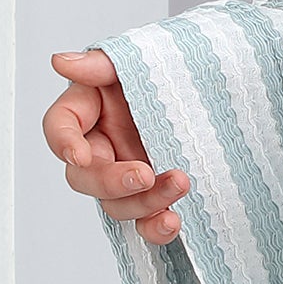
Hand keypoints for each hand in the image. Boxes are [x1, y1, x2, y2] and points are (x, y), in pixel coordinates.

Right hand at [44, 48, 191, 249]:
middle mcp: (104, 144)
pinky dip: (154, 228)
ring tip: (180, 184)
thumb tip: (61, 62)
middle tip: (144, 174)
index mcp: (90, 107)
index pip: (60, 126)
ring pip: (116, 204)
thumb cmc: (175, 66)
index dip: (63, 143)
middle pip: (84, 176)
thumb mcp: (141, 56)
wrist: (222, 83)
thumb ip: (100, 64)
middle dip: (111, 181)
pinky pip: (144, 221)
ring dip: (144, 202)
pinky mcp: (154, 194)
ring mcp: (127, 172)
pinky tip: (172, 221)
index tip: (80, 153)